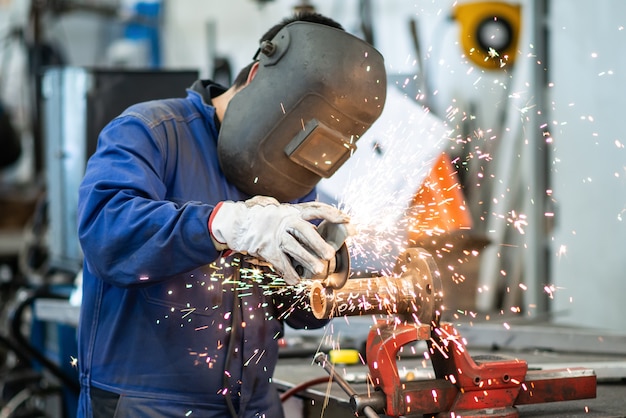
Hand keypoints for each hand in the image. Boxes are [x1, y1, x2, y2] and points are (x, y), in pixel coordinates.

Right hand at [209, 196, 349, 284]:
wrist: (234, 223)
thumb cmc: (260, 216)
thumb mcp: (277, 207)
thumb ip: (294, 212)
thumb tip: (315, 218)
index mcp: (290, 210)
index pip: (315, 209)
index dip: (332, 214)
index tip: (347, 219)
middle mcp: (284, 221)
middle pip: (306, 232)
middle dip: (319, 244)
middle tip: (331, 254)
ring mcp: (275, 236)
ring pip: (296, 250)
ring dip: (309, 262)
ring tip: (319, 271)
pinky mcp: (267, 250)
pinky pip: (282, 264)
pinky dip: (290, 274)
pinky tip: (296, 280)